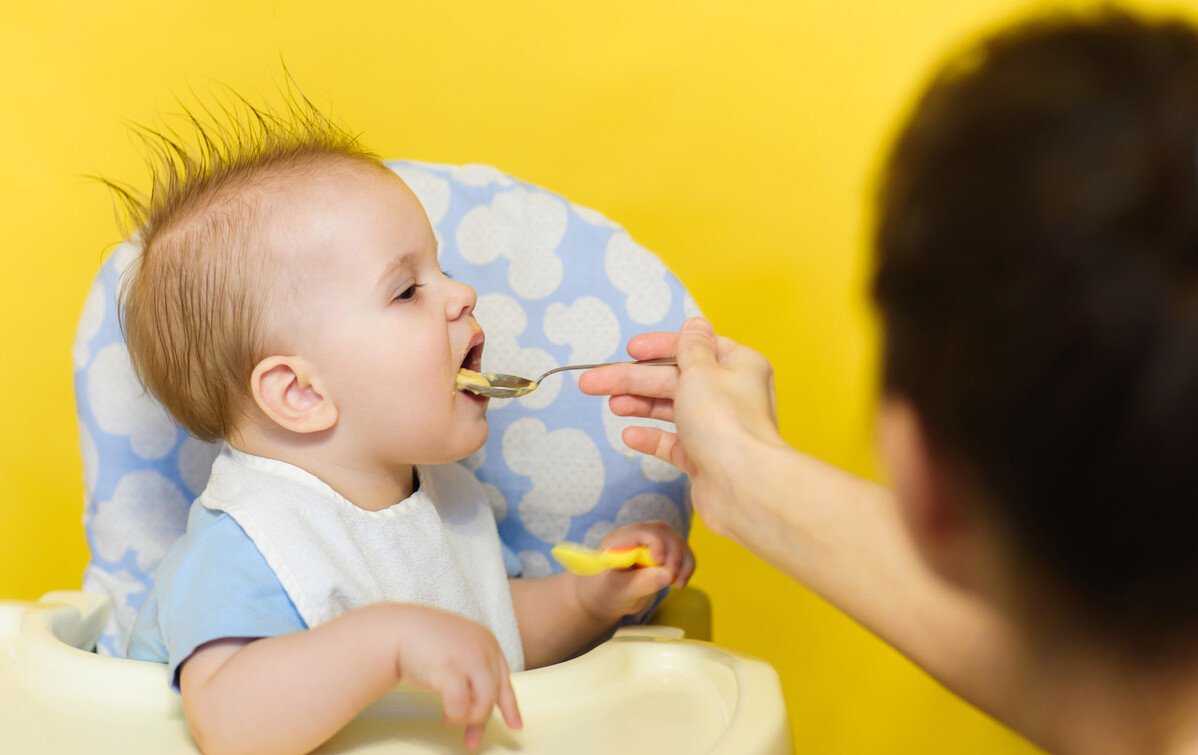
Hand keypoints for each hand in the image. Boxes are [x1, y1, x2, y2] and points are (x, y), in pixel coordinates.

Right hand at [391, 605, 522, 751]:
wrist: (398, 628)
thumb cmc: (424, 641)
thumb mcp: (458, 650)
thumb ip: (473, 670)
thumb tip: (476, 706)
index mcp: (488, 642)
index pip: (505, 680)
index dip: (510, 707)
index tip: (515, 726)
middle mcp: (483, 648)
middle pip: (494, 694)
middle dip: (480, 720)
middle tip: (471, 740)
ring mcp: (468, 657)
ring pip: (483, 702)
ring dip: (468, 718)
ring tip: (451, 719)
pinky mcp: (450, 668)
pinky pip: (461, 704)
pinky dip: (455, 714)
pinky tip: (446, 717)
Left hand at [573, 520, 695, 621]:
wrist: (602, 599)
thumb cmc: (604, 594)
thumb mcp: (619, 592)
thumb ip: (641, 583)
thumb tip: (667, 575)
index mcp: (619, 540)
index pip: (642, 531)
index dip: (656, 543)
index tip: (660, 563)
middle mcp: (636, 536)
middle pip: (663, 532)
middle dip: (674, 554)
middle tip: (673, 579)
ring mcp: (649, 543)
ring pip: (675, 540)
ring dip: (683, 561)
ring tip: (679, 584)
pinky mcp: (661, 553)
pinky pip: (680, 552)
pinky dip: (686, 565)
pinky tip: (680, 583)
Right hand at [578, 317, 783, 539]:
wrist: (743, 486)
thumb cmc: (725, 422)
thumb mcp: (701, 371)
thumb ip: (690, 347)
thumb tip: (696, 324)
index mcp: (738, 365)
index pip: (693, 346)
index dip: (659, 346)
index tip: (630, 350)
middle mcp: (730, 394)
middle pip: (674, 379)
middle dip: (634, 380)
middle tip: (593, 382)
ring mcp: (716, 428)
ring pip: (672, 409)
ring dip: (640, 404)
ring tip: (612, 405)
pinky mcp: (705, 458)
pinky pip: (673, 442)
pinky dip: (652, 437)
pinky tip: (630, 435)